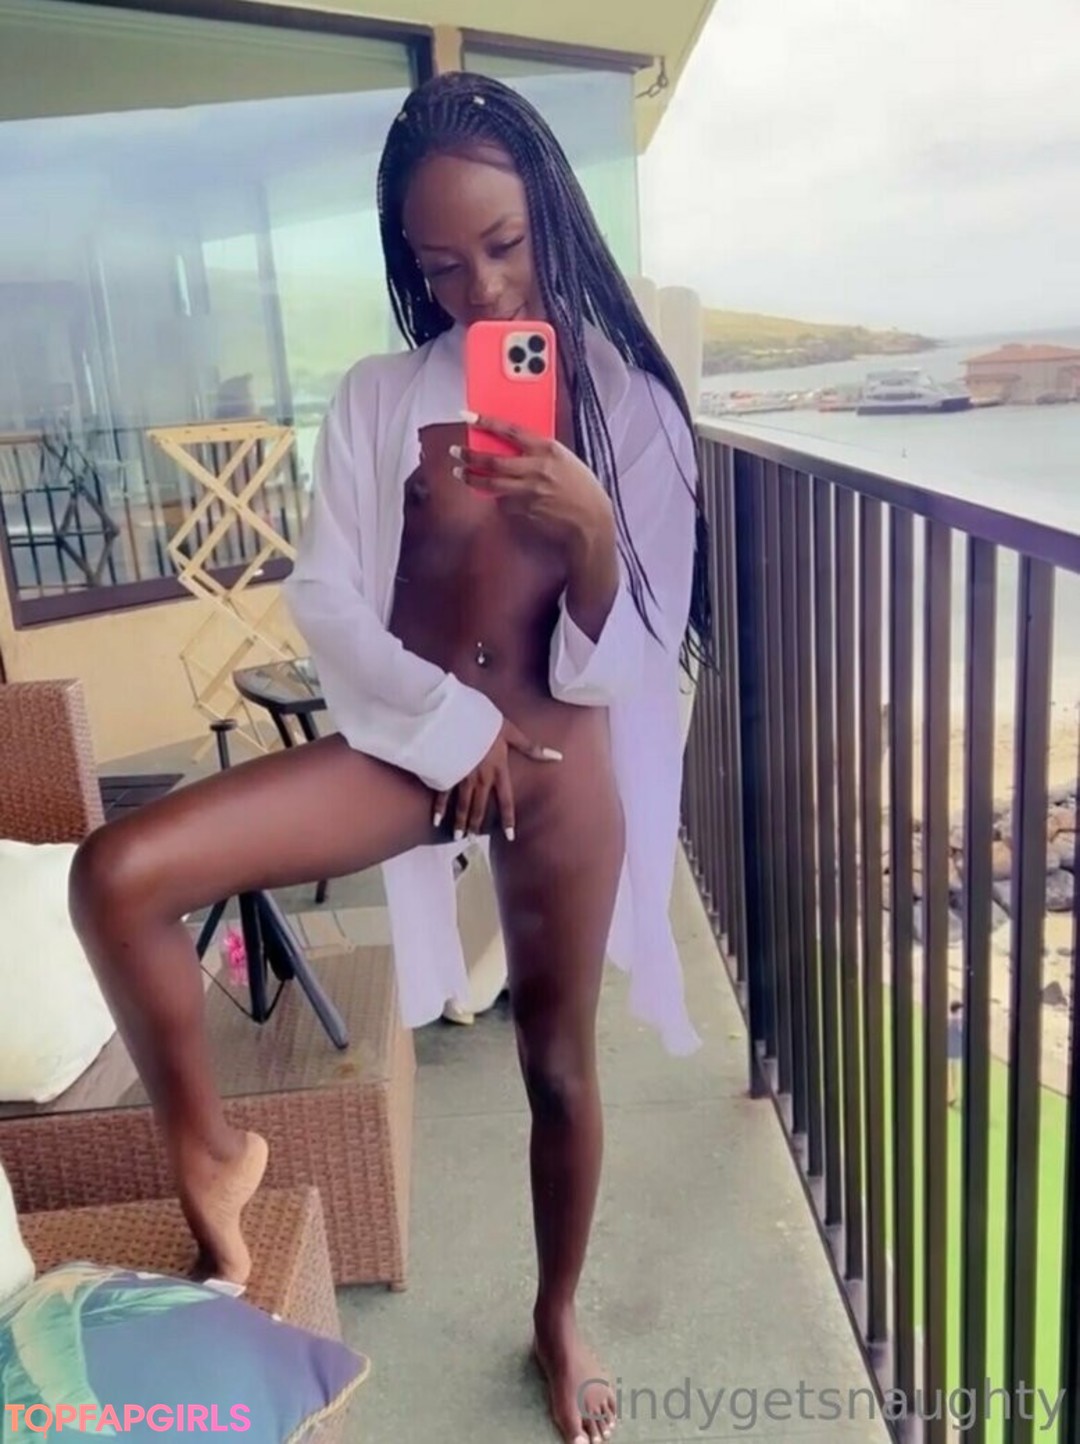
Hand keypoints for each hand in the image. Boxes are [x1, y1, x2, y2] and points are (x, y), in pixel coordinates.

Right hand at [432, 718, 562, 841]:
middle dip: (476, 825)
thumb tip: (557, 757)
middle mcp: (481, 779)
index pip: (506, 801)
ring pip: (462, 806)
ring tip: (459, 836)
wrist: (458, 718)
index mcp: (498, 771)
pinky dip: (439, 809)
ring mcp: (462, 777)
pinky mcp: (446, 772)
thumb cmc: (486, 723)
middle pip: (480, 807)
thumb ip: (532, 748)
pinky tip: (436, 821)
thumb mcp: (512, 732)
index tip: (509, 836)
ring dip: (460, 822)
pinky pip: (442, 795)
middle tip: (473, 839)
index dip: (508, 819)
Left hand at [453, 414, 613, 553]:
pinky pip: (504, 502)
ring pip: (491, 484)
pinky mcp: (526, 509)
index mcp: (548, 449)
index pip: (511, 431)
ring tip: (460, 473)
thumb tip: (511, 447)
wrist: (591, 518)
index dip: (487, 422)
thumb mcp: (564, 459)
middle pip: (493, 461)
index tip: (468, 416)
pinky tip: (498, 497)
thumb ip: (539, 452)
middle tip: (456, 452)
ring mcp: (530, 490)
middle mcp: (537, 468)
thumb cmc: (581, 487)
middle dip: (469, 456)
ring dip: (471, 478)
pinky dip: (498, 499)